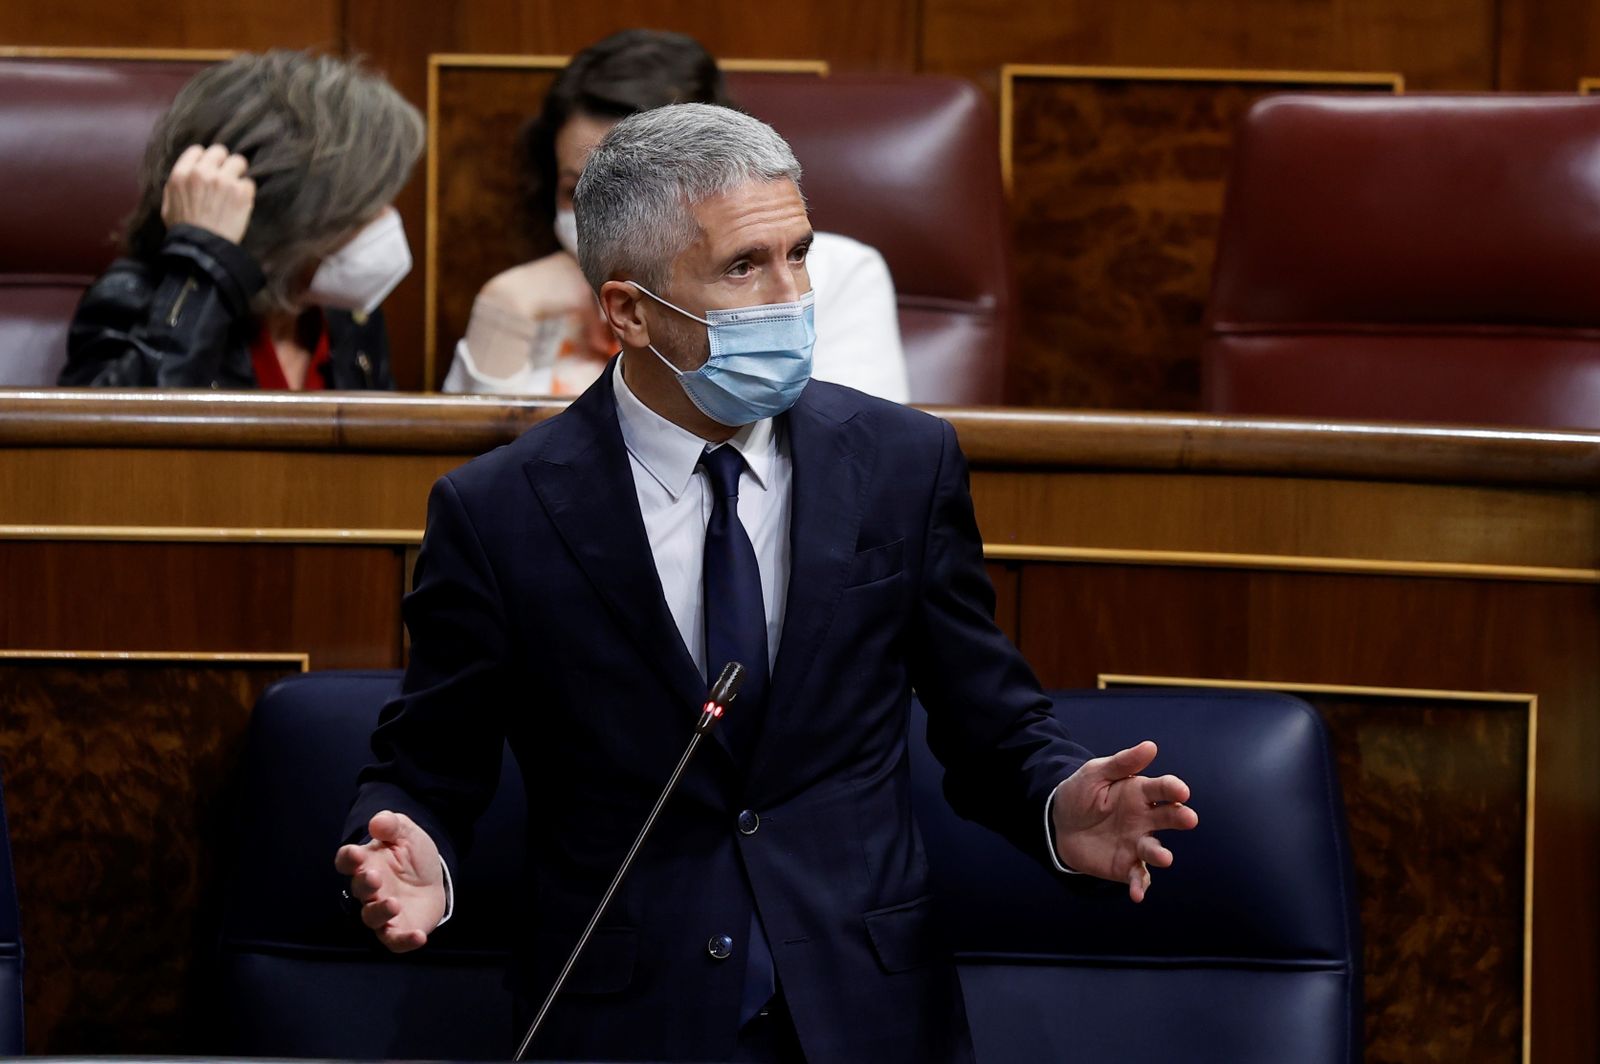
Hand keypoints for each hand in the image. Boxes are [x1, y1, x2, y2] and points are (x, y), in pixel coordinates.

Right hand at [161, 143, 254, 243]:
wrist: (202, 248)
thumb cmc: (184, 229)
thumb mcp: (169, 204)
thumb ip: (177, 185)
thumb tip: (186, 174)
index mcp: (182, 174)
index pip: (198, 150)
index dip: (206, 160)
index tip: (210, 169)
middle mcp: (203, 173)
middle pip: (220, 151)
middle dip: (224, 162)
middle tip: (226, 176)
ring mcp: (224, 181)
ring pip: (239, 162)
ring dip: (239, 173)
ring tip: (236, 188)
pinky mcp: (241, 192)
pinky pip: (249, 183)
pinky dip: (247, 192)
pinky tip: (240, 203)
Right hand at [334, 810, 447, 952]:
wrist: (433, 878)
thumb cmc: (412, 855)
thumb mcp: (406, 833)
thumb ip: (391, 824)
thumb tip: (377, 823)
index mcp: (365, 863)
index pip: (347, 861)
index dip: (348, 858)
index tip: (355, 853)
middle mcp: (369, 891)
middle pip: (358, 890)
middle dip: (364, 884)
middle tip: (375, 877)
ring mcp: (382, 912)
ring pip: (371, 917)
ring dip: (379, 911)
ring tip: (393, 903)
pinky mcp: (397, 930)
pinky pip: (395, 940)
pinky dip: (405, 941)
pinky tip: (418, 937)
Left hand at [1050, 741, 1197, 902]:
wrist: (1059, 823)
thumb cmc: (1081, 793)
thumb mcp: (1096, 773)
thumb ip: (1122, 762)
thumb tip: (1151, 746)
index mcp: (1140, 793)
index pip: (1162, 789)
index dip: (1173, 788)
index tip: (1181, 790)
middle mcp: (1145, 819)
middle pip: (1168, 818)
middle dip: (1180, 818)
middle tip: (1188, 818)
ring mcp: (1137, 843)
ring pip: (1154, 849)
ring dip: (1160, 854)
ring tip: (1164, 857)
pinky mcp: (1126, 866)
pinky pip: (1137, 876)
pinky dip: (1140, 886)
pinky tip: (1136, 894)